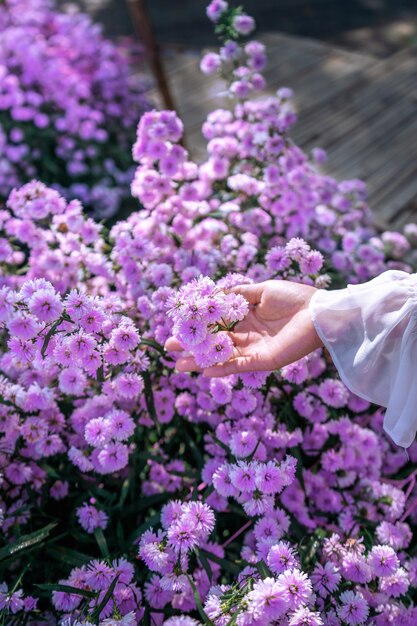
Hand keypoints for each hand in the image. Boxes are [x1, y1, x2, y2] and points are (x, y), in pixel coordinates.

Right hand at [165, 280, 322, 376]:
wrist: (320, 312)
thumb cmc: (295, 298)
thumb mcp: (263, 290)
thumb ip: (240, 294)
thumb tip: (217, 293)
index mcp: (247, 318)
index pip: (216, 324)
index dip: (198, 326)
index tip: (179, 325)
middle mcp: (247, 335)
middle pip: (213, 343)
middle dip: (192, 346)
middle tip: (169, 347)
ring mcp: (254, 350)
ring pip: (221, 357)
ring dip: (199, 361)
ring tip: (177, 365)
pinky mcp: (264, 361)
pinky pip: (238, 366)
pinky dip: (221, 368)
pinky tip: (203, 370)